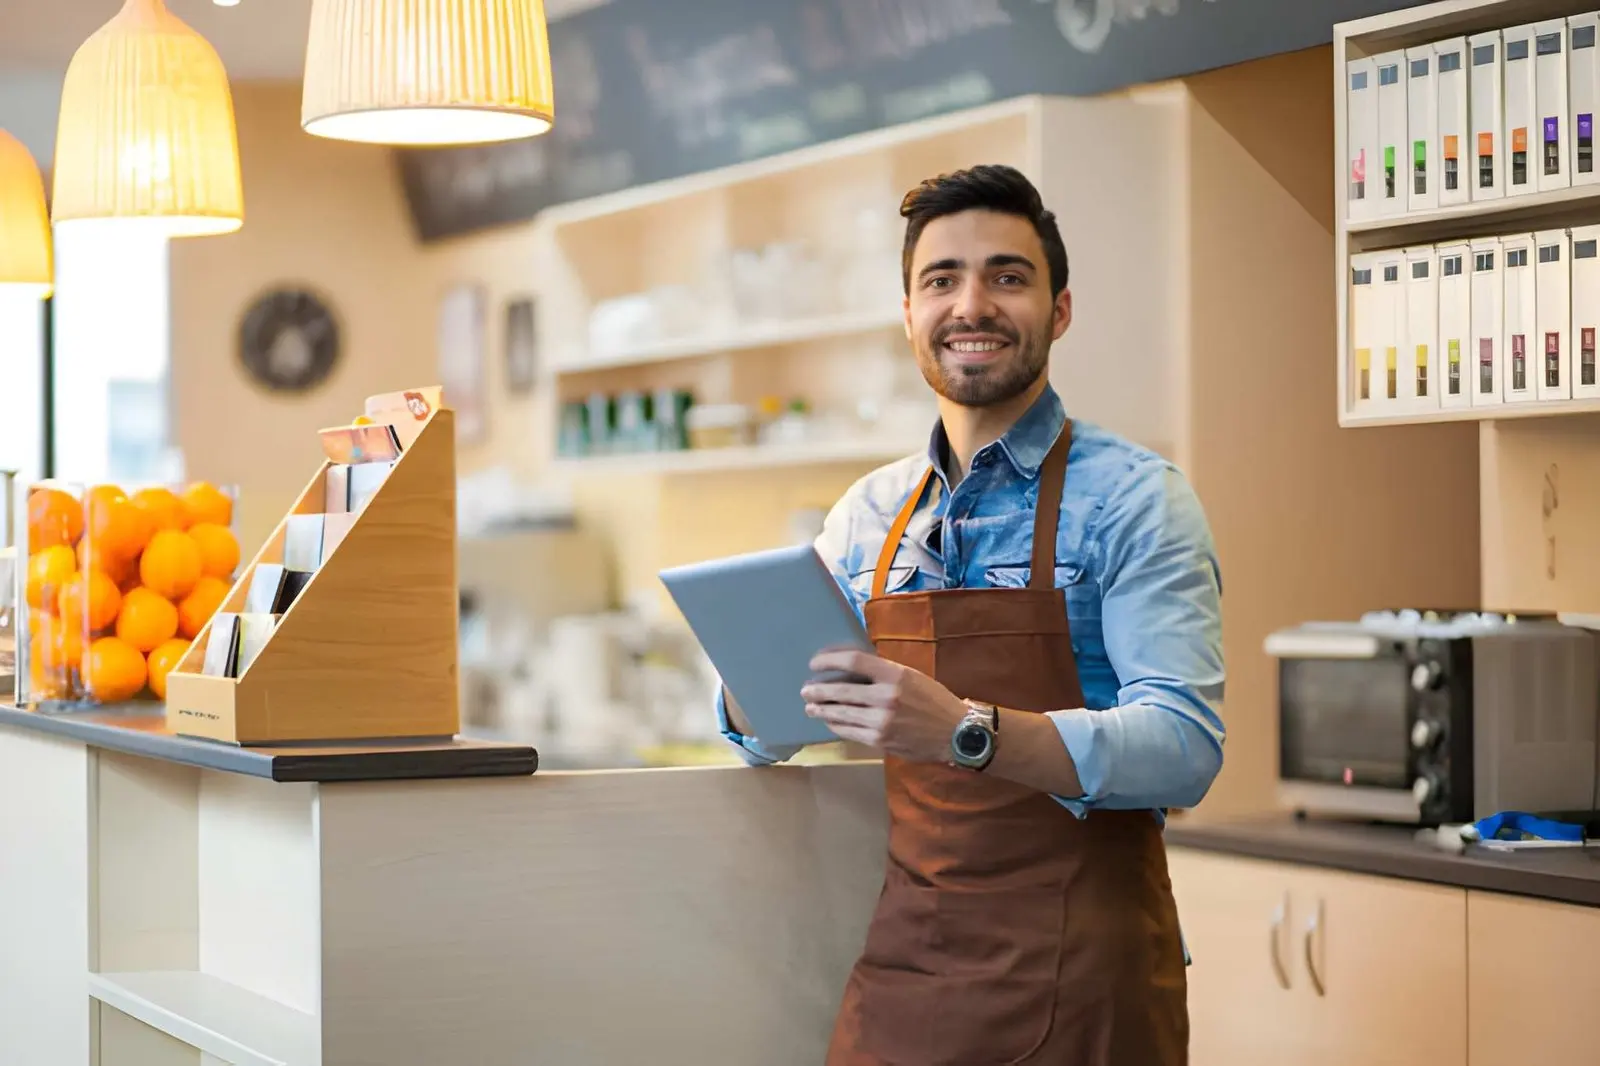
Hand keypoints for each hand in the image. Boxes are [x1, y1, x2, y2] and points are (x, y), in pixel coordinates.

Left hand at [801, 649, 967, 763]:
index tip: (815, 663)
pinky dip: (836, 724)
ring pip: (840, 713)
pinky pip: (849, 731)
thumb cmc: (934, 701)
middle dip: (818, 690)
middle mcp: (886, 697)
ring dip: (821, 709)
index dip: (829, 660)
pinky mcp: (880, 740)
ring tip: (810, 707)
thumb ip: (883, 673)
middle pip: (840, 690)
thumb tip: (851, 669)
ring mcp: (881, 721)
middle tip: (806, 689)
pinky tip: (830, 720)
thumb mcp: (911, 677)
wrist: (956, 734)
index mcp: (895, 675)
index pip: (853, 661)